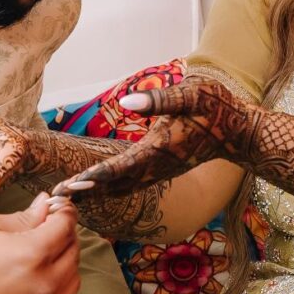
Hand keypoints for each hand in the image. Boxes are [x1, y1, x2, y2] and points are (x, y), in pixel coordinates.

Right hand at [0, 195, 81, 293]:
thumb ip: (23, 217)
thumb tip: (45, 205)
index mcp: (32, 252)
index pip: (66, 224)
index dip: (63, 212)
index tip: (58, 209)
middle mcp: (46, 282)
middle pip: (73, 249)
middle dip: (63, 235)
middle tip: (45, 231)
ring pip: (73, 277)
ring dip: (63, 263)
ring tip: (40, 260)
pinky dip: (57, 289)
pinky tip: (36, 284)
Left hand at [52, 78, 256, 202]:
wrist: (239, 132)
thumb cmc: (217, 108)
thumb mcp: (192, 95)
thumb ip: (160, 100)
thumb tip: (127, 103)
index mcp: (159, 149)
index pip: (119, 167)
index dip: (93, 177)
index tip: (70, 185)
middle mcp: (156, 166)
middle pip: (114, 183)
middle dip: (86, 190)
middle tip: (55, 198)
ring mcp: (160, 171)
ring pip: (121, 187)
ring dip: (95, 192)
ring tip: (67, 196)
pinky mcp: (162, 169)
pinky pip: (130, 184)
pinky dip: (109, 188)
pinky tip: (95, 188)